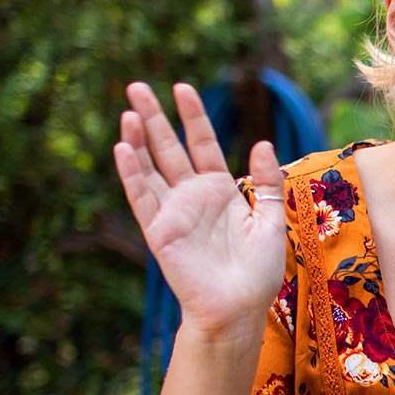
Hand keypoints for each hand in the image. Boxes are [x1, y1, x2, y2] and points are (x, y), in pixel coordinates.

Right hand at [113, 82, 286, 337]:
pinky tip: (123, 147)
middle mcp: (191, 197)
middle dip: (155, 118)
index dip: (193, 116)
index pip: (202, 144)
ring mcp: (173, 212)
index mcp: (218, 191)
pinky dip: (132, 174)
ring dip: (138, 140)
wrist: (240, 308)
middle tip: (137, 86)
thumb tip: (263, 143)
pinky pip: (143, 198)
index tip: (182, 88)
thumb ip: (269, 182)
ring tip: (128, 111)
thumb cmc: (258, 271)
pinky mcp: (159, 231)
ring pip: (150, 169)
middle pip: (169, 149)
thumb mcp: (271, 220)